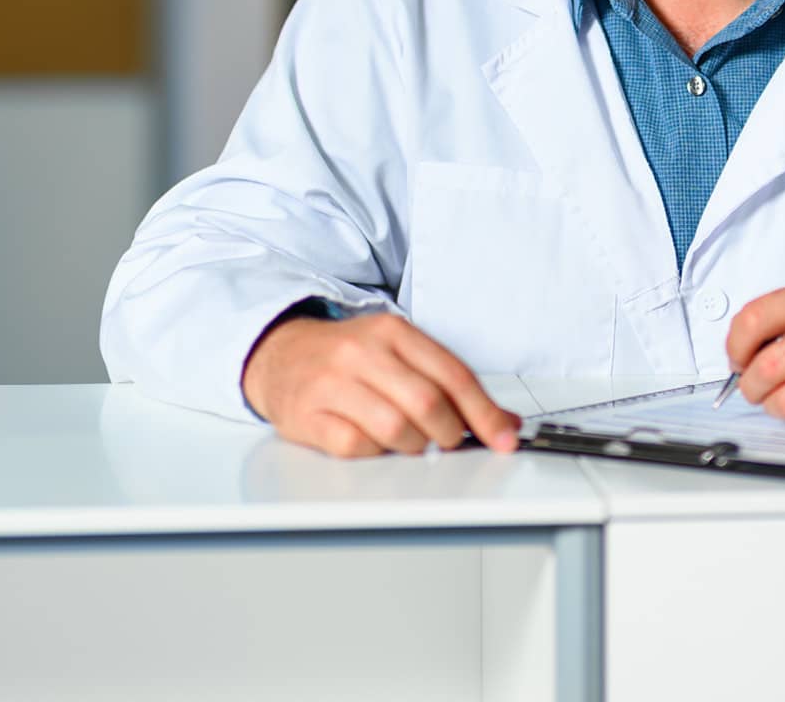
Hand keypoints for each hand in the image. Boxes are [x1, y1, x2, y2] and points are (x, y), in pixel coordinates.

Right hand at [241, 311, 522, 457]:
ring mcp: (332, 382)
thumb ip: (448, 382)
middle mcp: (363, 351)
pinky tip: (372, 444)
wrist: (280, 353)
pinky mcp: (307, 414)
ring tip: (410, 443)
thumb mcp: (398, 352)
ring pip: (395, 428)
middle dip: (449, 434)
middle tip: (448, 442)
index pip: (453, 374)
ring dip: (414, 447)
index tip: (504, 439)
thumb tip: (503, 422)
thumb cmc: (348, 357)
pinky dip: (374, 454)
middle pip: (427, 403)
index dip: (484, 413)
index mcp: (393, 330)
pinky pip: (355, 446)